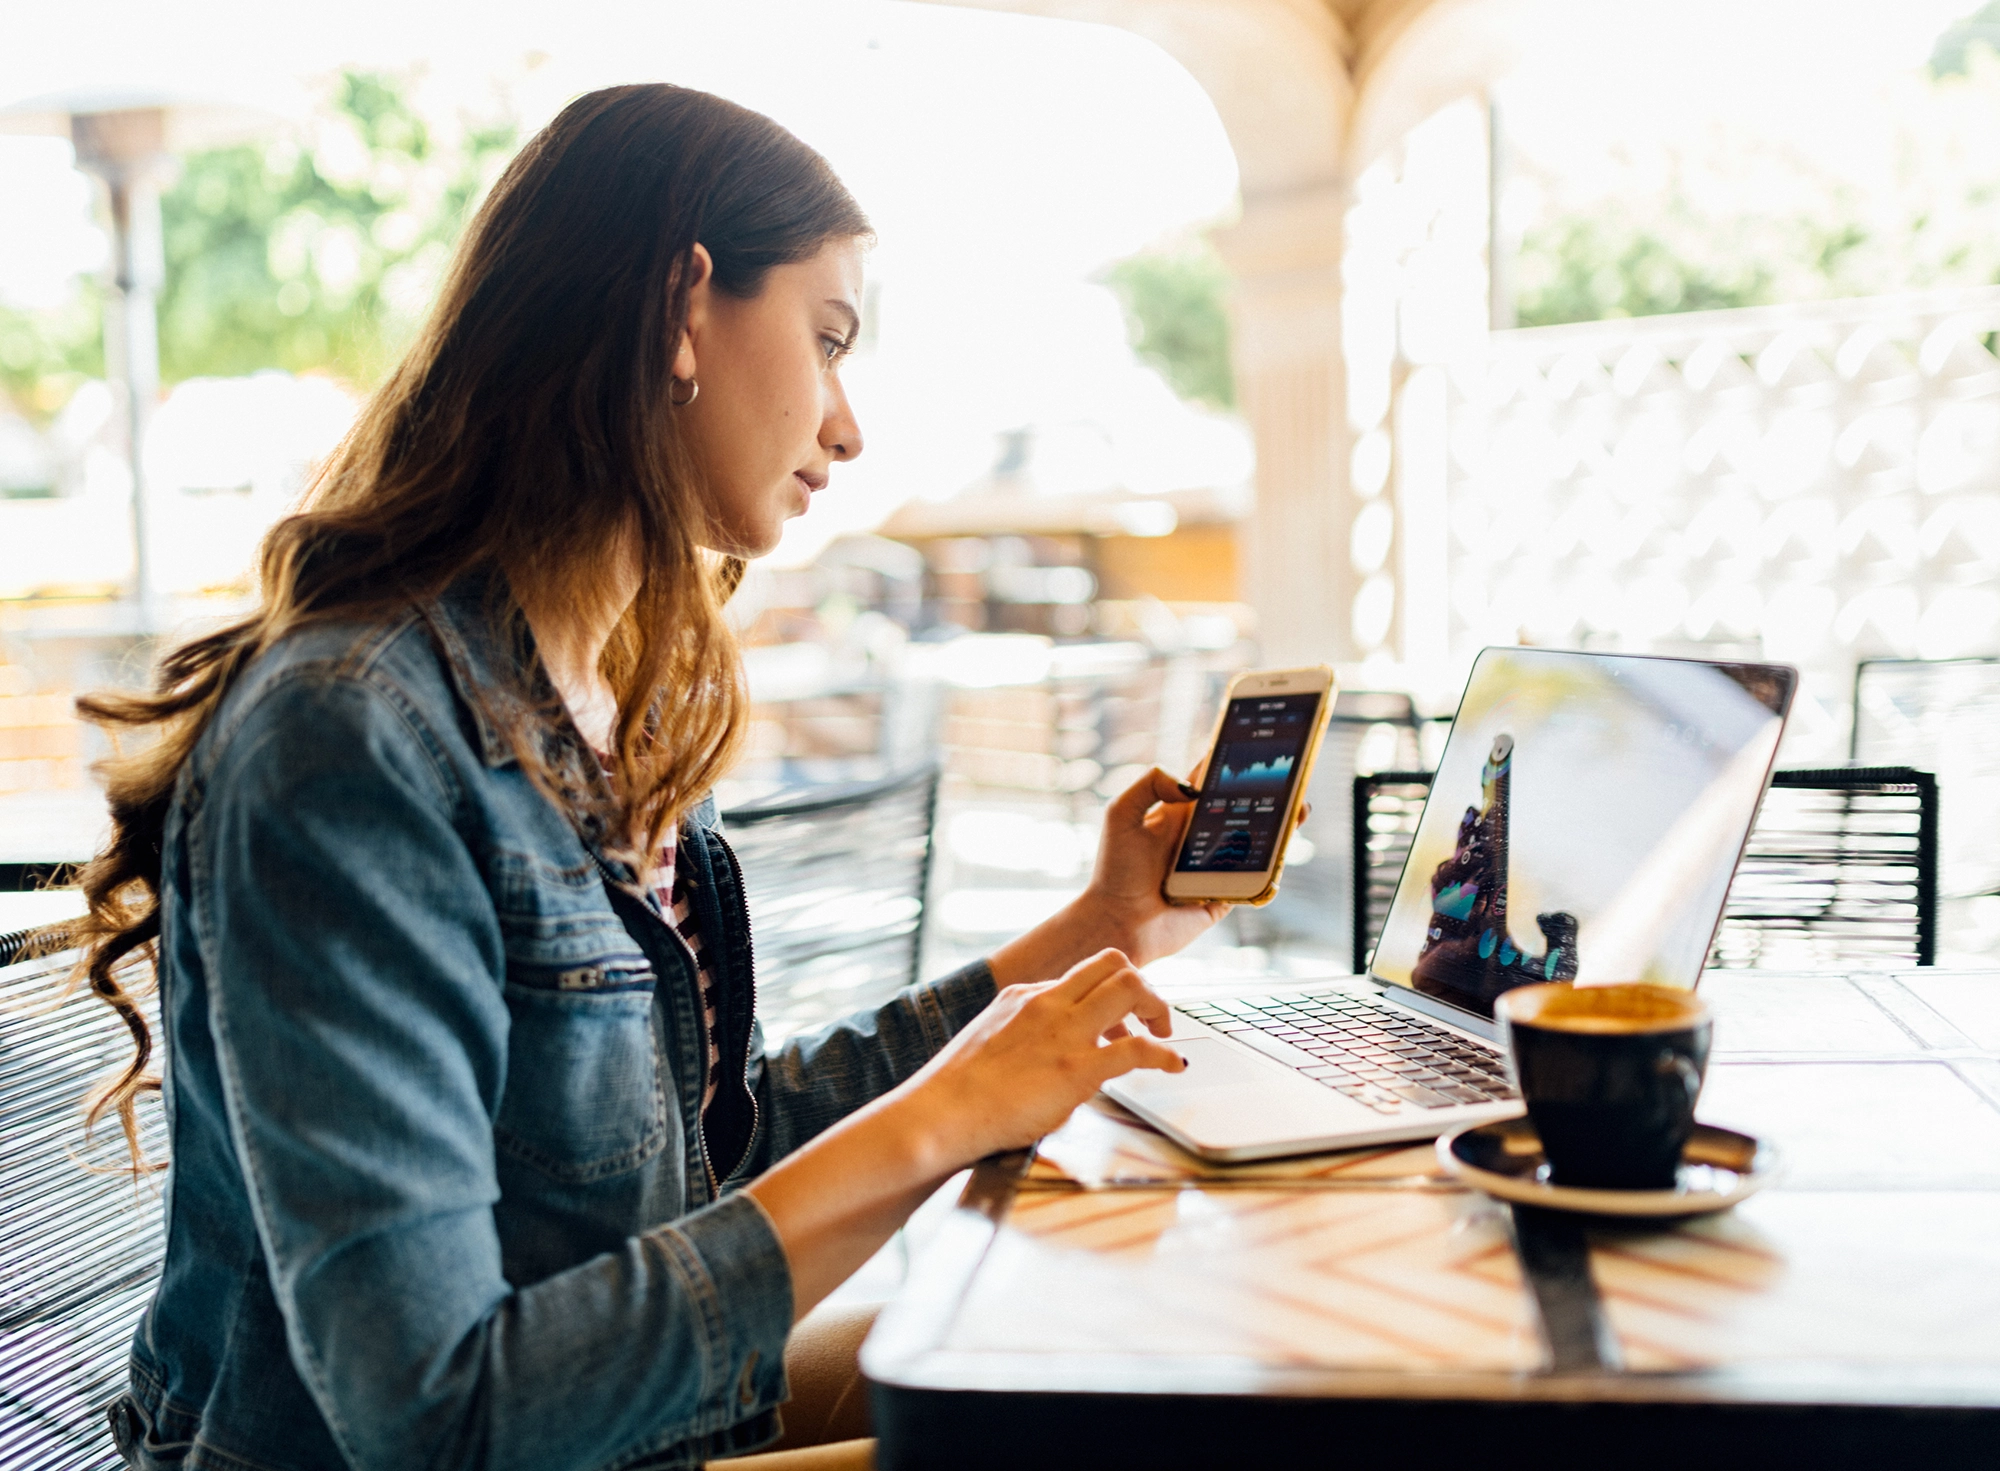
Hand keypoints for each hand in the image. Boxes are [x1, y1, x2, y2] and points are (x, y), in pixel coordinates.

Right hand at [901, 949, 1184, 1161]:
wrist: (940, 1113)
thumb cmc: (957, 1090)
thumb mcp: (990, 1039)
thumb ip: (1021, 1033)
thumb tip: (1043, 1049)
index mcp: (1025, 994)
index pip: (1082, 974)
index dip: (1108, 993)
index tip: (1117, 1020)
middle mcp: (1048, 1003)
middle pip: (1114, 963)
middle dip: (1142, 987)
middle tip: (1152, 1018)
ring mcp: (1064, 1033)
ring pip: (1130, 987)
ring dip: (1158, 1008)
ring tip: (1164, 1034)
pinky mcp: (1077, 1070)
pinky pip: (1138, 1049)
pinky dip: (1164, 1054)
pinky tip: (1172, 1065)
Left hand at [987, 766, 1311, 986]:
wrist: (1117, 923)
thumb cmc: (1113, 871)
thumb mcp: (1120, 816)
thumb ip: (1148, 785)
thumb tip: (1192, 785)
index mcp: (1178, 813)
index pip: (1211, 781)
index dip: (1233, 762)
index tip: (1258, 742)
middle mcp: (1200, 837)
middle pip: (1242, 809)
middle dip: (1268, 794)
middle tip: (1292, 780)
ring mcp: (1215, 867)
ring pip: (1256, 843)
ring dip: (1279, 828)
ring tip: (1298, 811)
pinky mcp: (1225, 896)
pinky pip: (1256, 882)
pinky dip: (1271, 871)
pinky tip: (1280, 857)